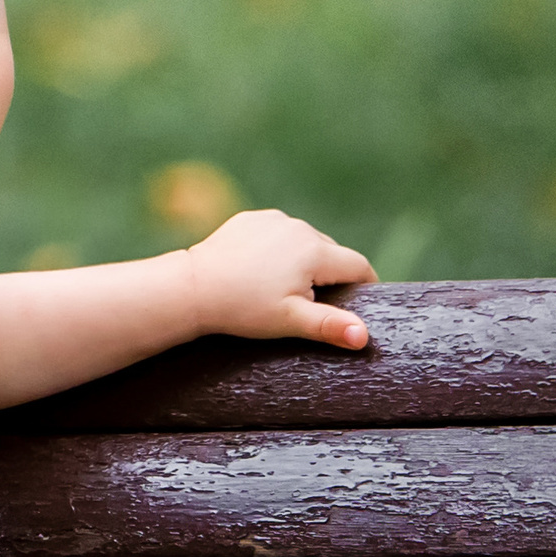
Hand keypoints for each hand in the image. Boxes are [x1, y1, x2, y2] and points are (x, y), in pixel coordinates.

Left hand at [183, 210, 375, 350]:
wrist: (191, 288)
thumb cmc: (241, 308)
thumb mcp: (289, 320)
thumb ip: (329, 325)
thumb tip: (363, 336)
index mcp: (315, 251)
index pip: (357, 266)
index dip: (364, 285)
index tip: (362, 302)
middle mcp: (298, 228)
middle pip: (332, 253)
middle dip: (331, 275)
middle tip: (317, 302)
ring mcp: (273, 220)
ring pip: (304, 242)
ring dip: (304, 260)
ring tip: (286, 287)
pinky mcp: (251, 220)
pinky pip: (277, 234)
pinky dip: (278, 249)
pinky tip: (261, 270)